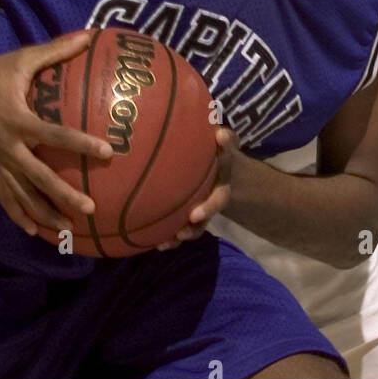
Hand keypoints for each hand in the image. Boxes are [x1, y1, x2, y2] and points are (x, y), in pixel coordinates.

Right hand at [0, 30, 112, 236]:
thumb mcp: (24, 59)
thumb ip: (57, 50)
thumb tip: (89, 36)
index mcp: (18, 119)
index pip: (54, 135)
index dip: (80, 144)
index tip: (107, 152)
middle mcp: (7, 146)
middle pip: (38, 177)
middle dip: (63, 194)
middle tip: (90, 208)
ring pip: (22, 195)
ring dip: (44, 213)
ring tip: (69, 230)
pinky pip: (5, 197)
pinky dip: (19, 215)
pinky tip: (34, 232)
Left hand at [155, 128, 235, 249]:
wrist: (221, 166)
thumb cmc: (220, 152)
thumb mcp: (228, 144)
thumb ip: (227, 140)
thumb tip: (220, 134)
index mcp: (220, 190)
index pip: (217, 201)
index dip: (207, 209)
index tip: (194, 216)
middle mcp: (210, 203)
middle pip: (202, 221)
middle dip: (192, 229)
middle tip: (180, 234)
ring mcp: (198, 210)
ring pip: (190, 228)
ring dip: (177, 238)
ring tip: (163, 244)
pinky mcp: (185, 212)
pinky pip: (176, 225)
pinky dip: (166, 234)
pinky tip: (149, 240)